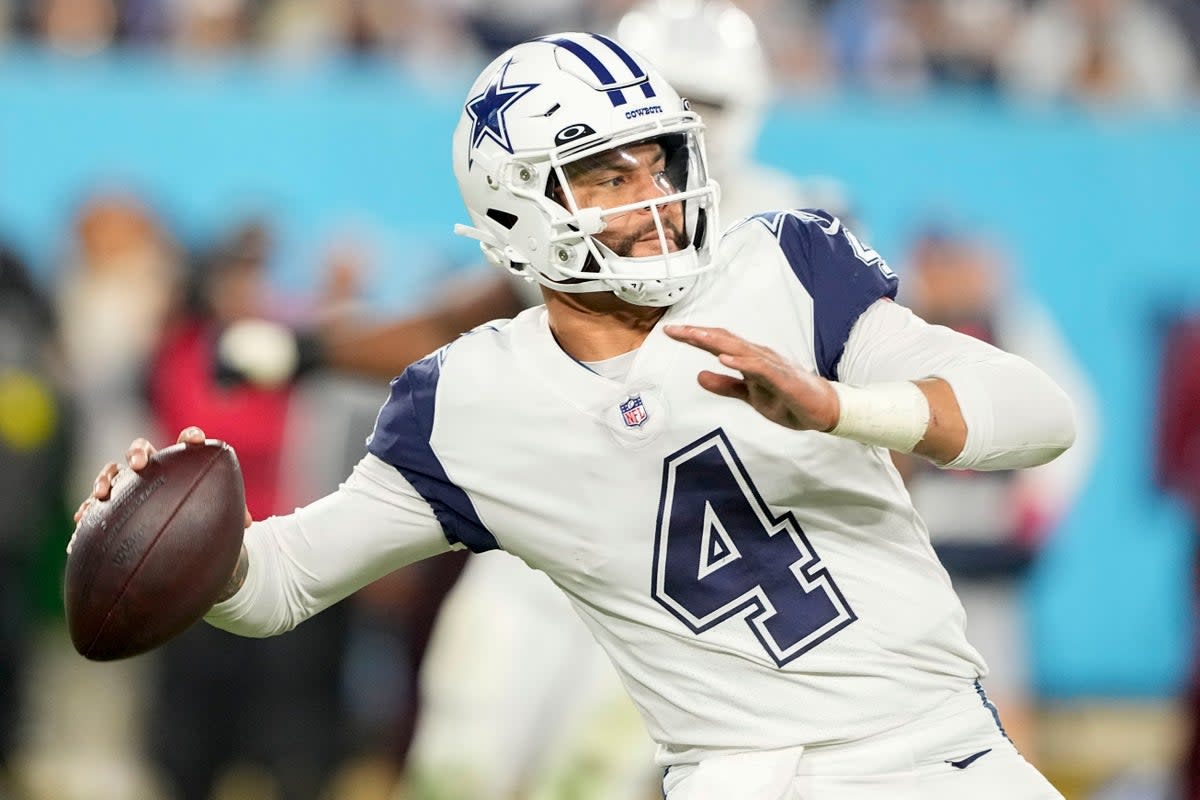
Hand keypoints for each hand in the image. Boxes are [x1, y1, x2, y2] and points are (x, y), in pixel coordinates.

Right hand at [69, 426, 252, 553]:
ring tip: (102, 494)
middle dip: (138, 452)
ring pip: (114, 471)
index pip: (186, 442)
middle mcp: (153, 468)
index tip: (196, 440)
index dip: (191, 437)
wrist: (179, 533)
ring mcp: (130, 484)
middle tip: (141, 465)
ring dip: (105, 478)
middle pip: (141, 449)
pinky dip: (88, 509)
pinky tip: (81, 520)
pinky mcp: (114, 504)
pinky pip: (96, 503)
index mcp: (181, 464)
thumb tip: (247, 524)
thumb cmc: (202, 516)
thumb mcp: (218, 516)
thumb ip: (232, 514)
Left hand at [664, 325, 838, 432]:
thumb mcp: (750, 397)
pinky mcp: (783, 379)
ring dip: (716, 342)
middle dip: (698, 334)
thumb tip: (699, 376)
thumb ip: (726, 386)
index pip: (719, 343)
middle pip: (724, 340)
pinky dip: (742, 362)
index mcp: (750, 360)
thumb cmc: (789, 400)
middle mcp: (759, 357)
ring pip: (739, 349)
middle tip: (673, 329)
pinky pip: (760, 368)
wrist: (824, 410)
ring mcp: (772, 366)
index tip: (671, 332)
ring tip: (694, 336)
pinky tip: (725, 359)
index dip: (695, 337)